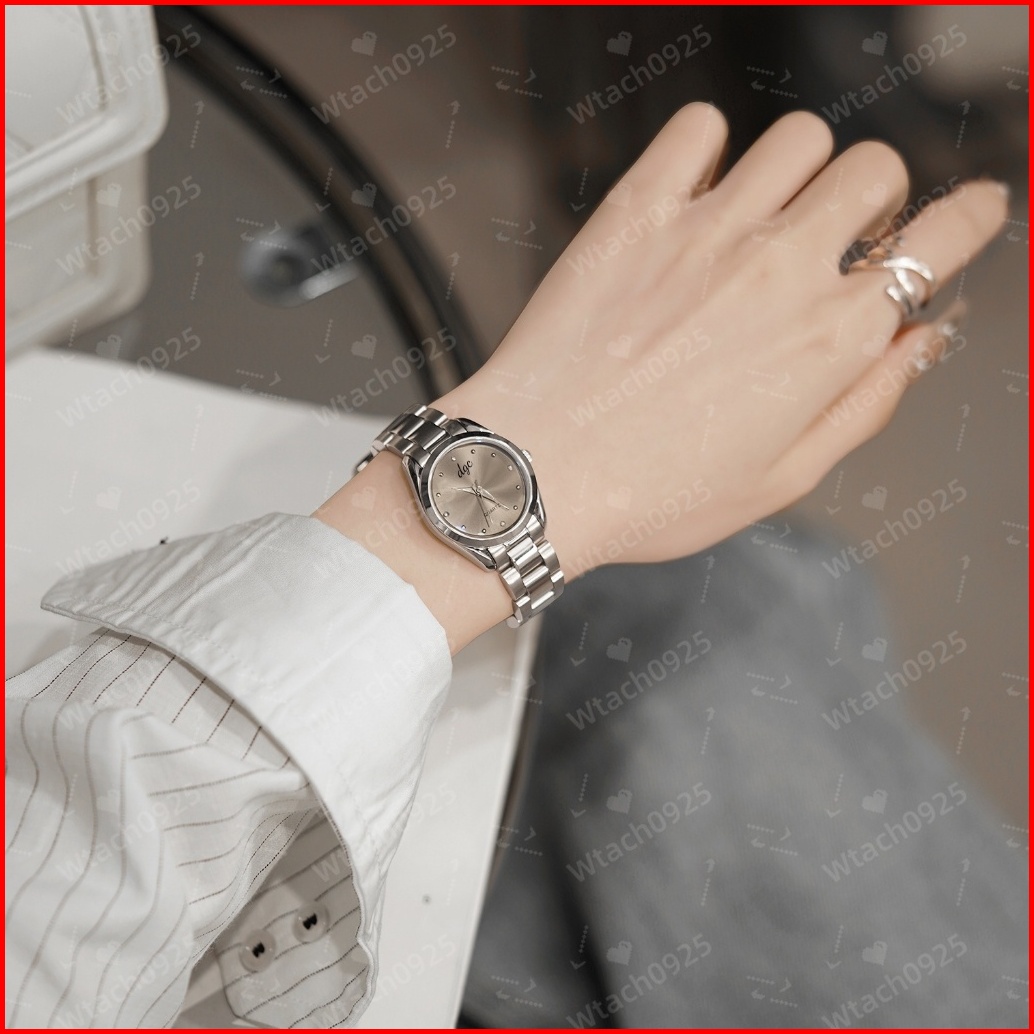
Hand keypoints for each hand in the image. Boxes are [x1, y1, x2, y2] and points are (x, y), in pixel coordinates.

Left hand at [435, 104, 1005, 576]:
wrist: (539, 474)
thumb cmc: (653, 493)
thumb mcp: (784, 478)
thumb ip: (866, 402)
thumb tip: (919, 338)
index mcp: (831, 338)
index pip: (941, 239)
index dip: (969, 216)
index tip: (968, 212)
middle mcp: (782, 267)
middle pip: (874, 168)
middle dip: (871, 199)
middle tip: (836, 238)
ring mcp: (708, 230)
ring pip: (798, 137)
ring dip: (797, 171)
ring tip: (762, 219)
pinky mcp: (638, 212)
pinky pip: (698, 128)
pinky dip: (707, 148)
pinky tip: (694, 195)